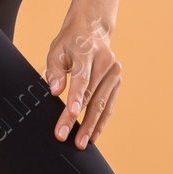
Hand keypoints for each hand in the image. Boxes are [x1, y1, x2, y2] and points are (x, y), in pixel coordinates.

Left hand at [44, 14, 120, 149]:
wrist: (92, 30)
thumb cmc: (70, 42)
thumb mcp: (56, 50)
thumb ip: (54, 70)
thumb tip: (55, 91)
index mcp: (87, 50)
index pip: (81, 77)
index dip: (76, 96)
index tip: (70, 113)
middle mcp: (105, 62)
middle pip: (91, 95)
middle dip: (79, 119)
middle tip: (66, 137)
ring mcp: (115, 73)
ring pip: (102, 104)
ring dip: (91, 125)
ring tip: (81, 143)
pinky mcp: (118, 82)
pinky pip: (109, 105)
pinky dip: (101, 121)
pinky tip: (93, 135)